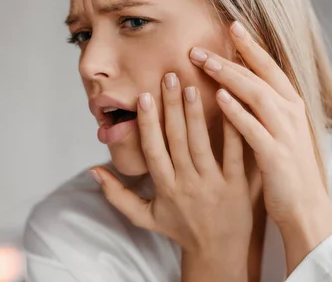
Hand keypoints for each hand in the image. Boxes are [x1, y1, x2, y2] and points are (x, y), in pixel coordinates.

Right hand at [91, 72, 251, 280]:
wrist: (219, 254)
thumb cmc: (180, 230)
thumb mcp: (144, 217)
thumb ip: (117, 195)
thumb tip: (92, 170)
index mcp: (165, 187)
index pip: (152, 149)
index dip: (146, 123)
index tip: (143, 97)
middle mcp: (187, 184)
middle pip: (176, 139)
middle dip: (171, 106)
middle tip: (169, 77)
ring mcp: (214, 184)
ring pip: (202, 142)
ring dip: (196, 112)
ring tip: (192, 85)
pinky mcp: (239, 186)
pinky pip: (236, 154)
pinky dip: (233, 130)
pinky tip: (230, 106)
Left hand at [189, 21, 331, 273]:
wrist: (305, 207)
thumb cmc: (285, 166)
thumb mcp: (279, 130)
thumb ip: (261, 106)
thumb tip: (236, 82)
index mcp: (290, 105)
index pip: (270, 67)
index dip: (251, 46)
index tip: (232, 25)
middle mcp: (290, 114)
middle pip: (259, 76)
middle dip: (230, 58)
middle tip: (200, 46)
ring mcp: (284, 133)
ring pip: (256, 95)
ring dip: (230, 76)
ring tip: (205, 62)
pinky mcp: (275, 155)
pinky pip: (253, 128)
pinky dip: (237, 111)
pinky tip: (219, 98)